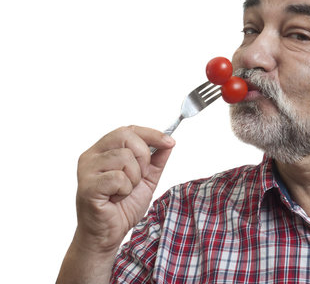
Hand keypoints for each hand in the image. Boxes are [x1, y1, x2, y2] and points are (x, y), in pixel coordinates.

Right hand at [74, 125, 174, 253]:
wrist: (109, 234)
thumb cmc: (122, 207)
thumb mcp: (147, 179)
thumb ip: (156, 160)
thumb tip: (168, 142)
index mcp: (103, 150)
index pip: (128, 130)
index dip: (151, 134)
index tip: (170, 142)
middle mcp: (91, 156)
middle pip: (125, 136)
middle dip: (143, 156)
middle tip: (140, 176)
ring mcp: (86, 170)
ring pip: (124, 157)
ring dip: (134, 178)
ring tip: (124, 191)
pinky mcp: (87, 186)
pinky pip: (118, 178)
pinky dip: (125, 190)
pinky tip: (116, 198)